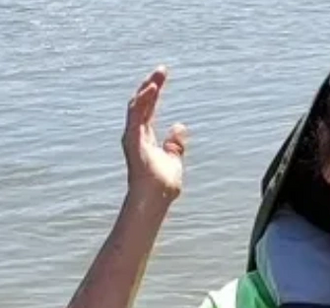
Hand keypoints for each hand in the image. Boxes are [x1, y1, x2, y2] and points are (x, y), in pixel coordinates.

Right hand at [122, 66, 187, 201]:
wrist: (155, 198)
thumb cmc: (162, 185)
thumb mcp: (173, 158)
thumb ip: (175, 143)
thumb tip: (179, 125)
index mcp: (144, 138)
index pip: (148, 109)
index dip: (154, 93)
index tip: (162, 77)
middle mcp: (136, 135)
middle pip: (142, 104)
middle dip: (151, 86)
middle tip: (161, 71)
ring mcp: (132, 137)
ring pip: (137, 106)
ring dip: (147, 90)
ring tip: (158, 76)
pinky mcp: (132, 139)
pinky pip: (136, 115)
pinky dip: (143, 101)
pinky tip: (152, 89)